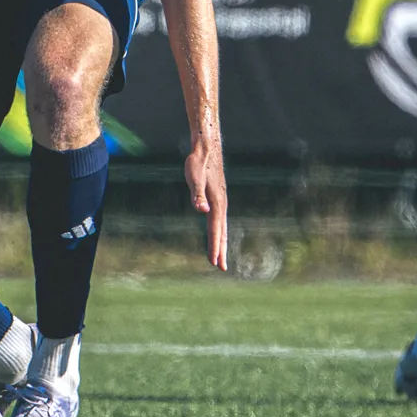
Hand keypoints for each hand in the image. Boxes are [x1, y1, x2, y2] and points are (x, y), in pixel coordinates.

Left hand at [184, 131, 228, 271]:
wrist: (207, 148)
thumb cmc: (198, 163)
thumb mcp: (194, 178)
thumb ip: (197, 195)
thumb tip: (202, 211)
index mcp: (216, 203)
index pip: (215, 229)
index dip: (215, 246)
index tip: (214, 262)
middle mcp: (221, 205)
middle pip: (222, 232)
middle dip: (221, 250)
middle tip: (221, 268)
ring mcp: (221, 202)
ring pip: (222, 227)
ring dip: (222, 243)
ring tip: (220, 258)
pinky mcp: (218, 198)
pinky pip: (219, 221)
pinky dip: (219, 232)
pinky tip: (217, 235)